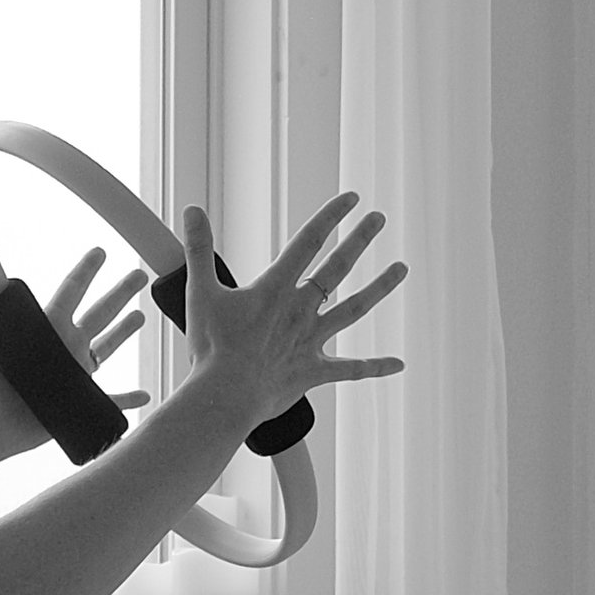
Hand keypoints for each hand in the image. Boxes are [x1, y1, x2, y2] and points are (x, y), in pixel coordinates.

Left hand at [0, 245, 153, 462]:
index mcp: (45, 327)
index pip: (71, 291)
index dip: (86, 271)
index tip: (100, 251)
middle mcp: (63, 346)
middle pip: (100, 313)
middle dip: (120, 294)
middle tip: (140, 275)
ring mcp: (72, 374)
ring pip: (108, 348)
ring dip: (125, 333)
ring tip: (142, 316)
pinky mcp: (78, 403)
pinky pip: (111, 401)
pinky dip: (129, 399)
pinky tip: (145, 394)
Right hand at [178, 194, 405, 433]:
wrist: (226, 396)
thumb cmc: (212, 348)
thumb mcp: (200, 293)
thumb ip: (198, 250)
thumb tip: (193, 211)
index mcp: (276, 288)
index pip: (308, 242)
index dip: (330, 217)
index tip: (351, 198)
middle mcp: (300, 310)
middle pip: (337, 267)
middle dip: (359, 240)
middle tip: (379, 219)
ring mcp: (311, 340)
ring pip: (354, 309)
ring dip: (379, 287)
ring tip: (401, 269)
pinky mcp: (313, 371)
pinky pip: (350, 370)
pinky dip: (375, 367)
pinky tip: (398, 364)